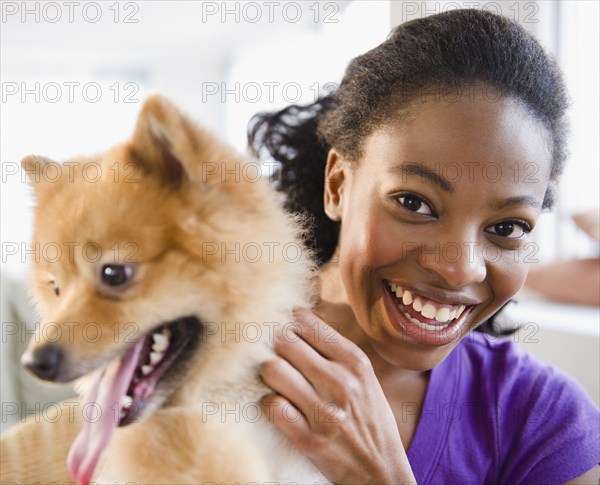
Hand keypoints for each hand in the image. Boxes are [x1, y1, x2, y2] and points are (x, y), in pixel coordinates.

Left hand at [260, 307, 416, 484]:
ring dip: (268, 374)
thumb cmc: (369, 417)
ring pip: (273, 370)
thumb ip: (335, 348)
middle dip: (273, 345)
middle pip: (284, 342)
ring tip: (275, 380)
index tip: (283, 328)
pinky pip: (272, 405)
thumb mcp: (364, 376)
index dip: (288, 322)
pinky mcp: (308, 439)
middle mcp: (340, 382)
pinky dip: (268, 402)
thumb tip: (299, 316)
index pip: (308, 324)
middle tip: (272, 354)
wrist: (382, 470)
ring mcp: (324, 412)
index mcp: (355, 362)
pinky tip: (277, 404)